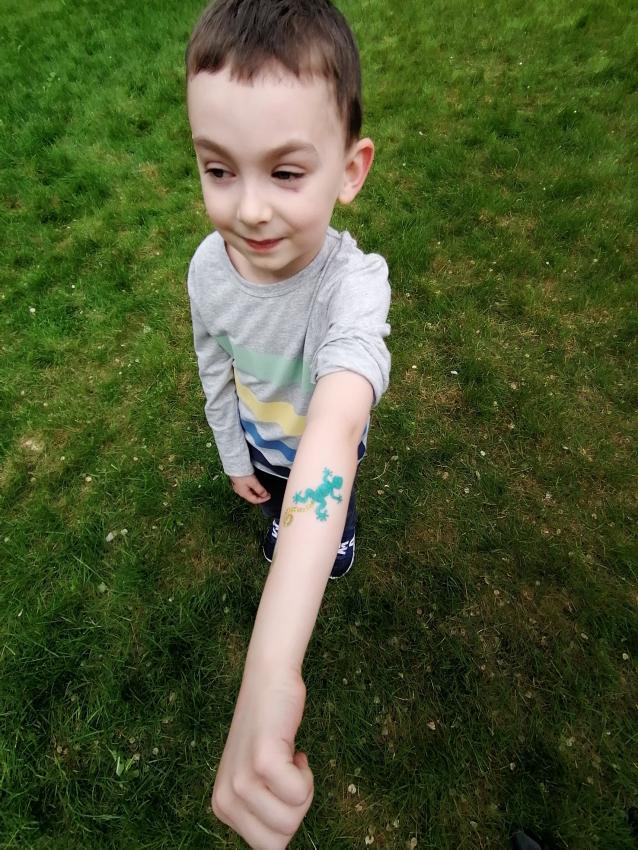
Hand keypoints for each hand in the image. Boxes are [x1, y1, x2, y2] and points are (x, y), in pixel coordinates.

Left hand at [211, 665, 313, 849]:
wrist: (269, 680)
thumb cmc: (270, 729)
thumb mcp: (255, 779)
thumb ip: (259, 810)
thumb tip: (280, 842)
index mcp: (222, 807)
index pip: (267, 847)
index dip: (286, 816)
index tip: (278, 783)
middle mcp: (226, 798)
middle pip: (280, 840)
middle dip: (296, 808)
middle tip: (286, 772)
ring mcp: (242, 781)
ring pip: (293, 818)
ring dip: (303, 787)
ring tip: (288, 758)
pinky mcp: (262, 762)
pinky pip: (300, 793)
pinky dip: (307, 772)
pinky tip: (293, 749)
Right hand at [229, 473, 270, 504]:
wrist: (235, 465)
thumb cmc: (243, 474)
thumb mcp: (253, 482)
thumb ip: (260, 490)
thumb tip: (265, 495)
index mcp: (243, 494)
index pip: (254, 500)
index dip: (263, 500)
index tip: (269, 496)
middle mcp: (240, 492)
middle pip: (252, 497)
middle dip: (260, 496)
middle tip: (267, 494)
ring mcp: (239, 487)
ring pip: (250, 493)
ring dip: (257, 492)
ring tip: (263, 490)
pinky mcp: (238, 482)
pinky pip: (247, 488)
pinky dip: (253, 489)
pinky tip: (256, 486)